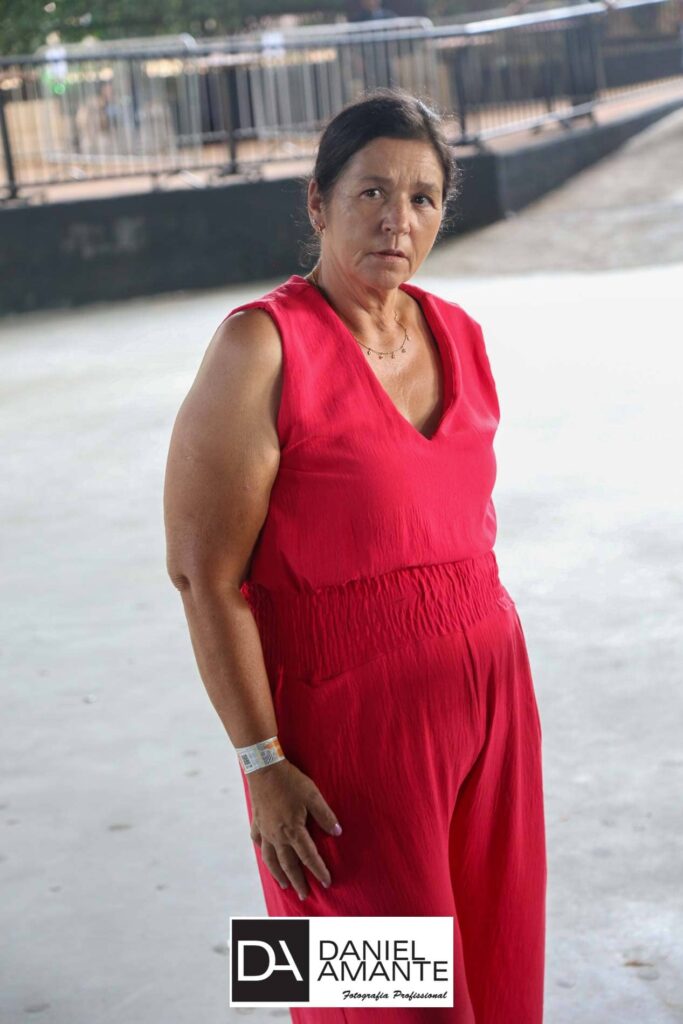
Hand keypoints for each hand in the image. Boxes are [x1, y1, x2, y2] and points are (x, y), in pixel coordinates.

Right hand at [247, 759, 340, 900]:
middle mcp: (277, 836)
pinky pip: (259, 842)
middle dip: (298, 881)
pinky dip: (263, 852)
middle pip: (288, 864)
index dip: (319, 871)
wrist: (264, 768)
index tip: (326, 883)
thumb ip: (325, 815)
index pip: (309, 857)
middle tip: (304, 895)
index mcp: (293, 830)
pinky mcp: (257, 822)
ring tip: (284, 885)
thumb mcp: (313, 795)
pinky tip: (266, 855)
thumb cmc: (290, 781)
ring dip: (278, 874)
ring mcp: (265, 830)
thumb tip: (338, 832)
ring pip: (271, 859)